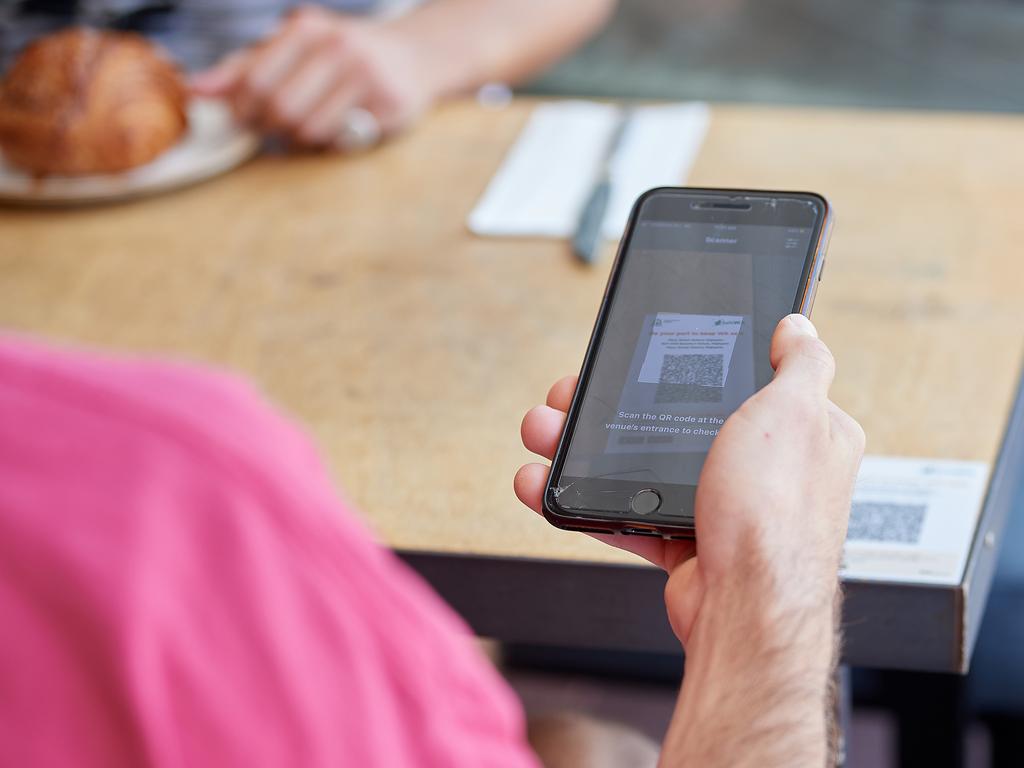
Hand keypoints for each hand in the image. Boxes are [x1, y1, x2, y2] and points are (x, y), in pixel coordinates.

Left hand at [191, 5, 432, 147]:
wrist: (415, 56)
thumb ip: (243, 68)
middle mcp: (338, 47)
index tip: (246, 119)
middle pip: (281, 108)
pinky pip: (342, 140)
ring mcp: (367, 76)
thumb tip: (195, 90)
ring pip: (309, 130)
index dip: (244, 109)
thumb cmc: (342, 55)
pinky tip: (337, 129)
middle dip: (270, 127)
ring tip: (306, 128)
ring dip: (300, 140)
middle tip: (273, 129)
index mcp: (307, 28)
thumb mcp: (294, 48)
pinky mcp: (389, 105)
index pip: (255, 80)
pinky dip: (330, 143)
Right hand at [516, 314, 864, 647]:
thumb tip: (797, 325)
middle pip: (674, 418)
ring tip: (543, 432)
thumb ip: (801, 362)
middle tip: (570, 395)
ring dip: (582, 448)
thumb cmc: (777, 514)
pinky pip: (626, 511)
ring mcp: (721, 504)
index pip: (738, 378)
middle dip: (612, 405)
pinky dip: (585, 500)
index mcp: (801, 430)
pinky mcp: (685, 541)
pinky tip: (549, 485)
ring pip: (641, 463)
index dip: (687, 363)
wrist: (747, 610)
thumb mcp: (795, 412)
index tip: (642, 355)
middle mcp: (762, 467)